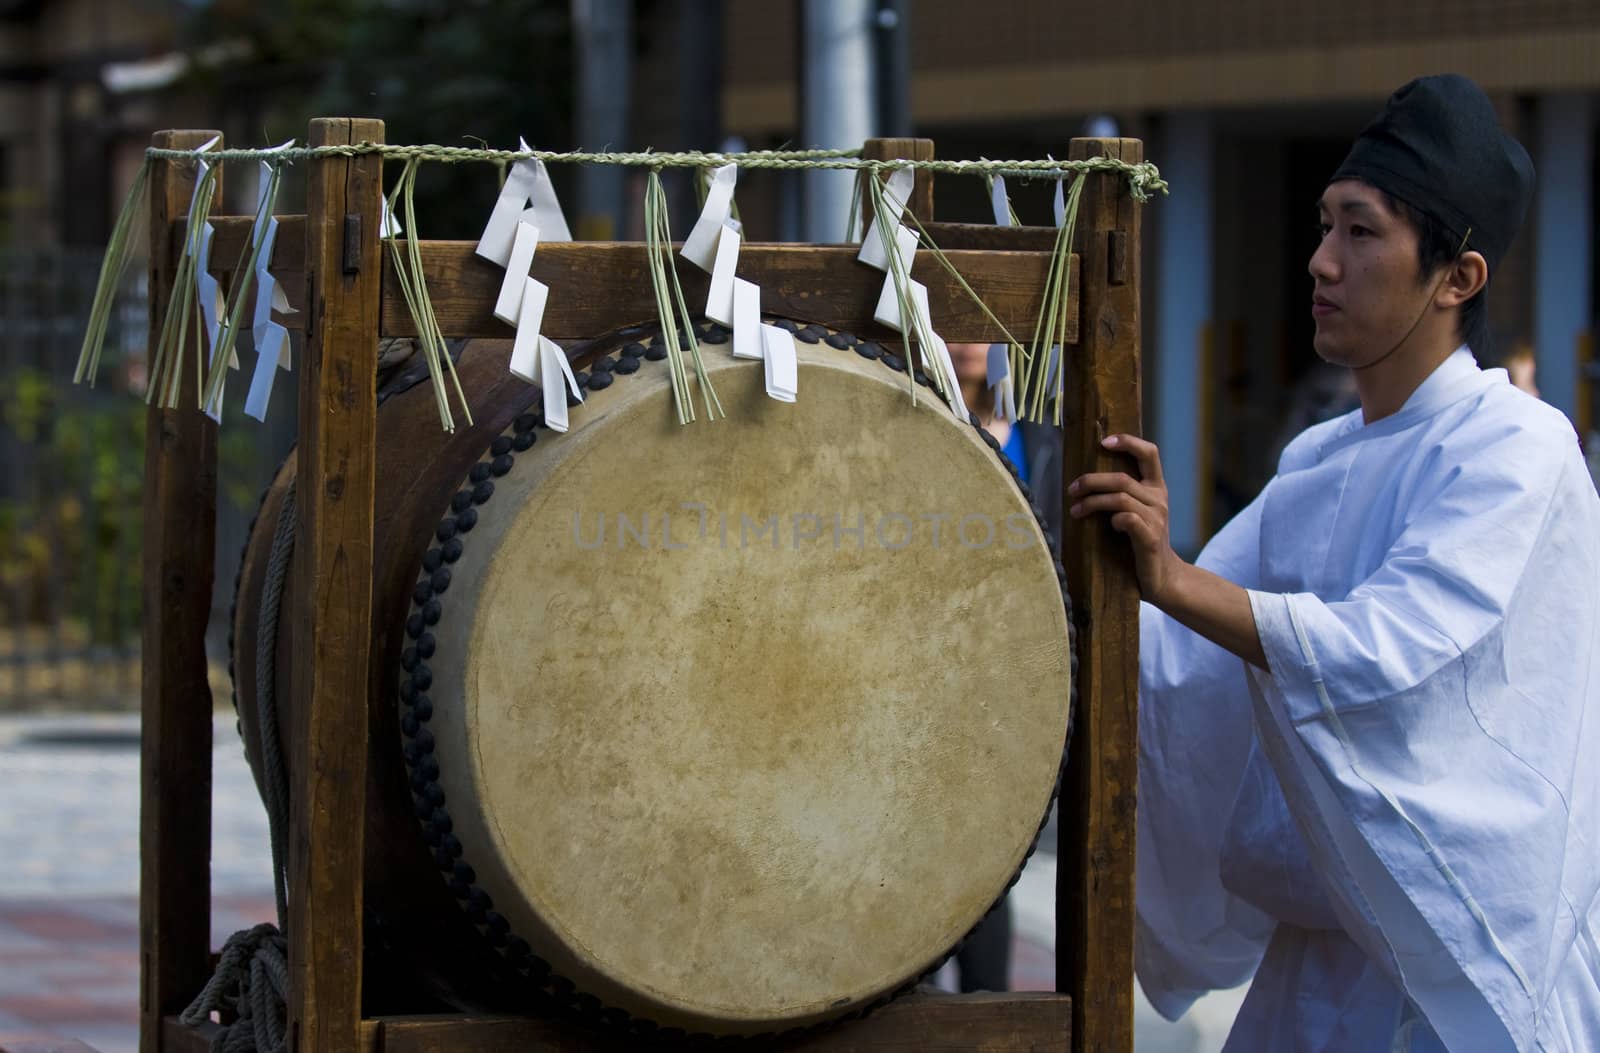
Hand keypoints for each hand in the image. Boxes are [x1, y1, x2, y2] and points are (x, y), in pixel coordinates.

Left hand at [1068, 434, 1186, 605]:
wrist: (1162, 577)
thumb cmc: (1139, 543)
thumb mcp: (1134, 512)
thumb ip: (1121, 494)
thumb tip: (1083, 480)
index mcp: (1156, 488)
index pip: (1149, 453)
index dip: (1128, 442)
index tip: (1104, 442)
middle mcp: (1159, 499)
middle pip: (1122, 478)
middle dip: (1092, 481)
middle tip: (1072, 489)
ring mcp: (1157, 519)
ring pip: (1121, 498)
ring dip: (1093, 502)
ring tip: (1075, 511)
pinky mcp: (1150, 539)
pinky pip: (1128, 519)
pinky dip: (1114, 520)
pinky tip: (1108, 526)